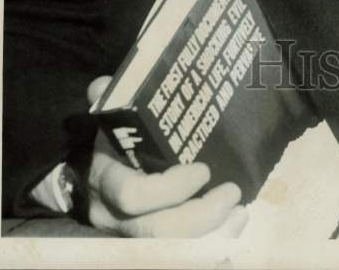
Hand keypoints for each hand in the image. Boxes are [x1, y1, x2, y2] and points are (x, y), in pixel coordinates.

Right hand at [84, 76, 247, 237]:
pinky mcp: (153, 244)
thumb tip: (102, 85)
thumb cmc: (117, 142)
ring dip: (211, 234)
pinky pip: (182, 252)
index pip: (133, 196)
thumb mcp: (113, 120)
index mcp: (107, 182)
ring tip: (239, 211)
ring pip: (170, 249)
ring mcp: (133, 236)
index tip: (203, 169)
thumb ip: (111, 101)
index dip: (170, 189)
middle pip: (155, 232)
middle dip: (199, 216)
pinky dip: (213, 243)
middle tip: (231, 192)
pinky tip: (235, 223)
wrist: (98, 176)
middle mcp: (116, 217)